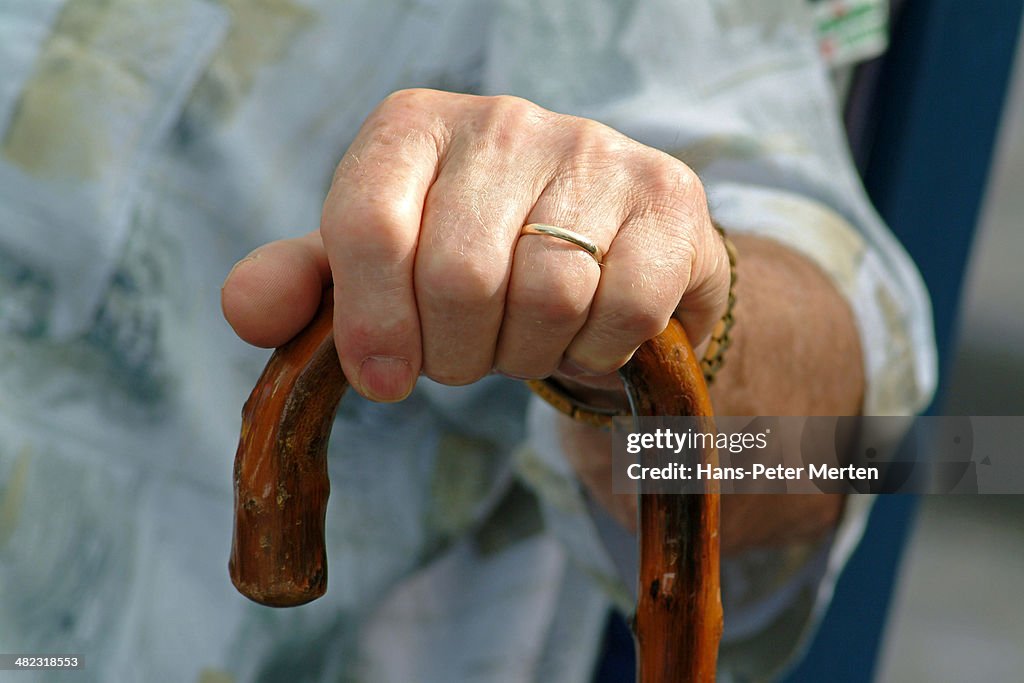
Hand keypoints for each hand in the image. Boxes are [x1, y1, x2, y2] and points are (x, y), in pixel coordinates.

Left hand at [222, 89, 729, 402]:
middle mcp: (502, 121)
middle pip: (459, 278)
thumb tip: (245, 312)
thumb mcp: (375, 271)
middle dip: (457, 353)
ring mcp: (593, 151)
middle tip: (466, 353)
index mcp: (411, 128)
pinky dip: (595, 351)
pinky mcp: (668, 196)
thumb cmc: (469, 259)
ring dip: (527, 355)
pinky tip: (585, 332)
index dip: (371, 324)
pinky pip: (621, 310)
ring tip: (522, 340)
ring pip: (547, 297)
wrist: (592, 247)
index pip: (369, 227)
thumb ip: (307, 287)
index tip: (384, 381)